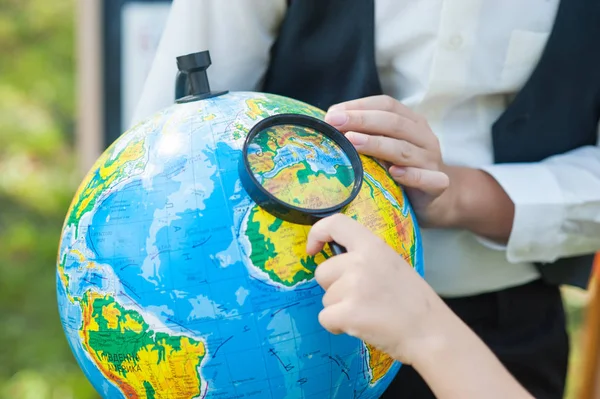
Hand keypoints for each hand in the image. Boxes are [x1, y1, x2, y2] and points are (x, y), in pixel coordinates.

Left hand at [306, 214, 447, 364]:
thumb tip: (337, 263)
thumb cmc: (413, 301)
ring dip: (340, 309)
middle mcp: (360, 261)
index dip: (317, 233)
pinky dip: (337, 326)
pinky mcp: (348, 312)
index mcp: (373, 245)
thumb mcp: (392, 264)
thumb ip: (365, 258)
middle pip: (322, 272)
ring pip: (325, 298)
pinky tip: (360, 326)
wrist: (430, 333)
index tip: (313, 250)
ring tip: (368, 313)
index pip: (335, 224)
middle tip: (361, 298)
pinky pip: (325, 318)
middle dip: (333, 287)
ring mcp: (353, 287)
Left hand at [325, 95, 452, 226]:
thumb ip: (366, 136)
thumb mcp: (385, 149)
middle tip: (335, 123)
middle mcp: (424, 138)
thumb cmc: (402, 171)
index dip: (360, 106)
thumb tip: (329, 127)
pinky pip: (428, 179)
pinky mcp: (438, 185)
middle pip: (394, 123)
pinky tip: (394, 172)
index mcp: (412, 123)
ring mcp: (432, 161)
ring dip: (377, 144)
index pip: (386, 105)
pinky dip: (411, 175)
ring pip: (405, 150)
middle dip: (362, 120)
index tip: (332, 113)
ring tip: (353, 141)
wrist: (436, 201)